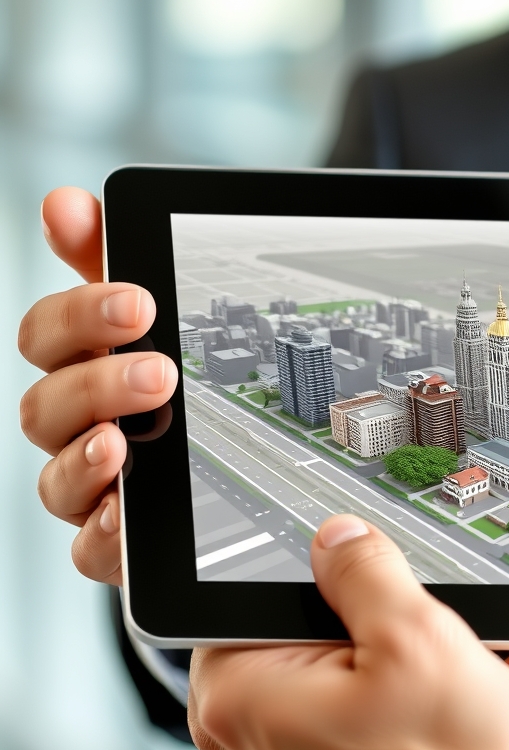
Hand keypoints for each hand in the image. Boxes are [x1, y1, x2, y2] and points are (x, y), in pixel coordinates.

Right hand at [19, 187, 177, 584]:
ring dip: (89, 454)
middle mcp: (75, 427)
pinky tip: (129, 512)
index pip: (49, 335)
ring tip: (127, 441)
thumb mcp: (156, 324)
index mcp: (81, 368)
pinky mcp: (111, 542)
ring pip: (56, 475)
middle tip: (159, 370)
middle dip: (98, 382)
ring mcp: (89, 486)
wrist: (222, 484)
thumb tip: (66, 202)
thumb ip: (111, 265)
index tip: (138, 300)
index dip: (80, 312)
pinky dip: (105, 531)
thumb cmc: (172, 392)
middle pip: (46, 404)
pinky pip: (90, 546)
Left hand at [189, 514, 508, 749]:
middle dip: (387, 626)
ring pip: (353, 680)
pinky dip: (421, 707)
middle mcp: (252, 744)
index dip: (327, 581)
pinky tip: (477, 699)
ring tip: (474, 666)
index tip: (371, 582)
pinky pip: (372, 725)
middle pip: (313, 638)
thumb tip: (339, 539)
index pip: (255, 596)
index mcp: (242, 696)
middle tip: (432, 629)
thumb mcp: (415, 635)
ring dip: (418, 665)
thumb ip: (366, 572)